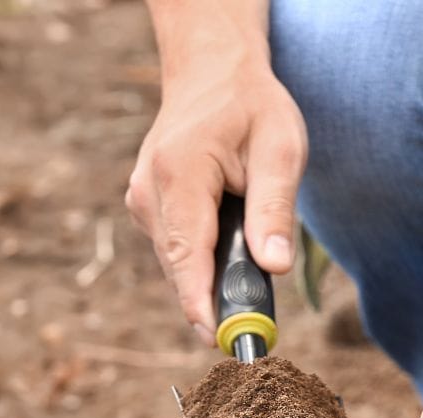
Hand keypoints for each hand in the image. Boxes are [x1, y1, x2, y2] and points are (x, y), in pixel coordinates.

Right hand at [126, 39, 306, 344]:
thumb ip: (275, 208)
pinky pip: (174, 251)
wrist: (210, 72)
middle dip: (212, 301)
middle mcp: (149, 190)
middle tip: (250, 332)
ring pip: (175, 263)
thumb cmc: (250, 107)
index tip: (213, 339)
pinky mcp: (146, 209)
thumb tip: (275, 268)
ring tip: (246, 285)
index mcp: (180, 173)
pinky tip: (226, 254)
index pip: (187, 252)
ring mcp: (141, 200)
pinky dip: (200, 264)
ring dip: (208, 281)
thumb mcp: (281, 148)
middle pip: (179, 266)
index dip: (200, 301)